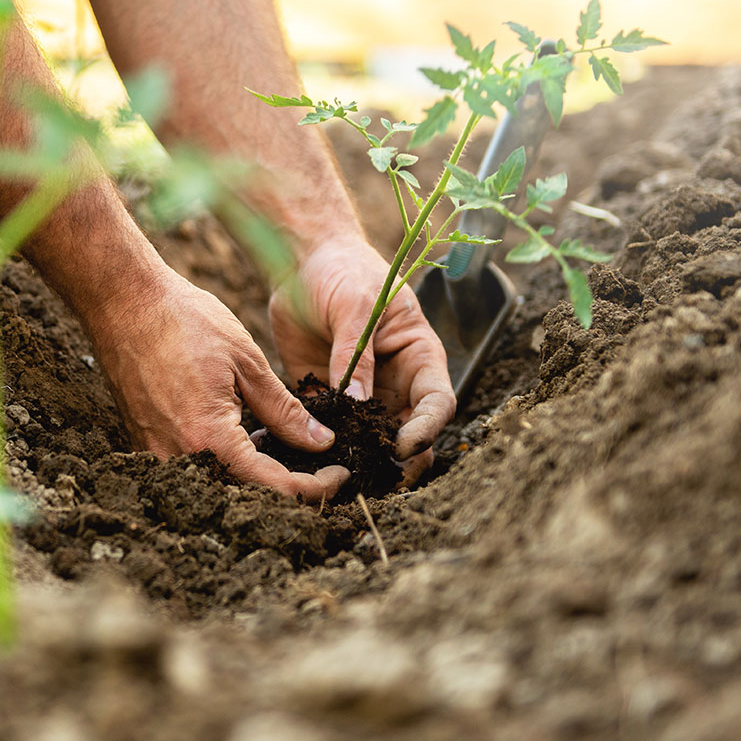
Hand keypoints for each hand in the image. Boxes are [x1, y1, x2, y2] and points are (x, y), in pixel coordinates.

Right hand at [88, 268, 350, 500]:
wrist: (123, 302)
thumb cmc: (184, 321)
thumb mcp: (247, 362)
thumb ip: (285, 411)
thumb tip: (321, 443)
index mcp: (209, 439)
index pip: (275, 487)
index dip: (316, 487)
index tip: (342, 473)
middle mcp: (179, 458)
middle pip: (246, 494)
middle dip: (290, 485)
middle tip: (321, 464)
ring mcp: (156, 453)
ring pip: (220, 483)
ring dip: (257, 473)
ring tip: (283, 442)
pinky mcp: (146, 442)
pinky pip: (195, 466)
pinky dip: (227, 458)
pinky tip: (245, 431)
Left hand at [269, 236, 456, 482]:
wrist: (303, 261)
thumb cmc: (343, 271)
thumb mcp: (355, 305)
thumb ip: (355, 353)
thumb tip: (357, 404)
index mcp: (418, 357)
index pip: (437, 402)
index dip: (427, 429)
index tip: (403, 447)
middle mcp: (396, 383)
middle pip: (410, 433)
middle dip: (400, 460)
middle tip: (377, 480)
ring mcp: (364, 395)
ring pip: (373, 441)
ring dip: (362, 460)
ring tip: (343, 479)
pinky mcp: (329, 398)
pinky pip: (332, 431)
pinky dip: (324, 447)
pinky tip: (308, 462)